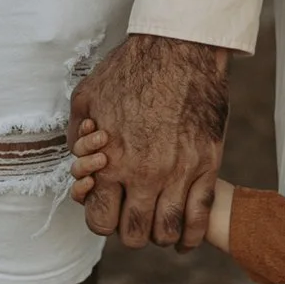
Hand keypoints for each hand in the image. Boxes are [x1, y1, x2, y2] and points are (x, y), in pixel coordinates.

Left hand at [69, 33, 229, 248]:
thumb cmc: (131, 69)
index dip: (102, 220)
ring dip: (160, 234)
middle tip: (133, 215)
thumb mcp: (87, 99)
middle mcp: (144, 174)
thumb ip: (77, 138)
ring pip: (168, 231)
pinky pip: (201, 216)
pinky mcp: (208, 165)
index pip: (101, 222)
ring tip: (158, 221)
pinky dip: (191, 234)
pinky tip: (184, 236)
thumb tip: (78, 163)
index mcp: (111, 162)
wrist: (180, 47)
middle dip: (130, 231)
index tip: (109, 209)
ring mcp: (179, 172)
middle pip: (134, 234)